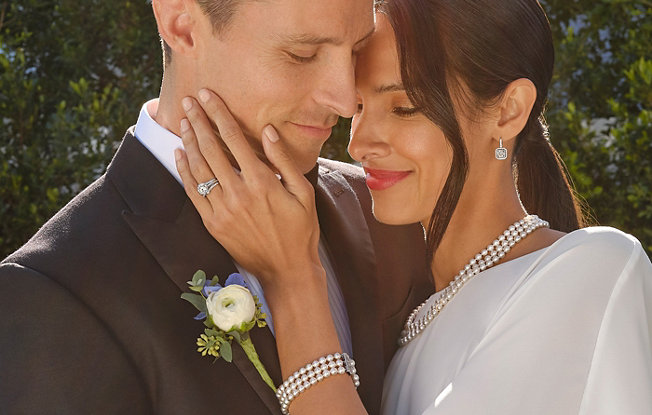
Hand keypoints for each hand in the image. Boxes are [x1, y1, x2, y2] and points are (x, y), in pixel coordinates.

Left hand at [175, 88, 321, 291]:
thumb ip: (283, 160)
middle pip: (211, 148)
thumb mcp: (303, 192)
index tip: (207, 95)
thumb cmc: (301, 230)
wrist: (287, 270)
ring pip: (199, 168)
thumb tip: (268, 131)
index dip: (218, 114)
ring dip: (189, 141)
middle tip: (188, 101)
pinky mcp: (213, 224)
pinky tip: (180, 154)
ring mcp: (223, 210)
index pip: (234, 138)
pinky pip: (192, 193)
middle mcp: (238, 193)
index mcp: (262, 181)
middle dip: (198, 121)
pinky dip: (184, 171)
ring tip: (183, 121)